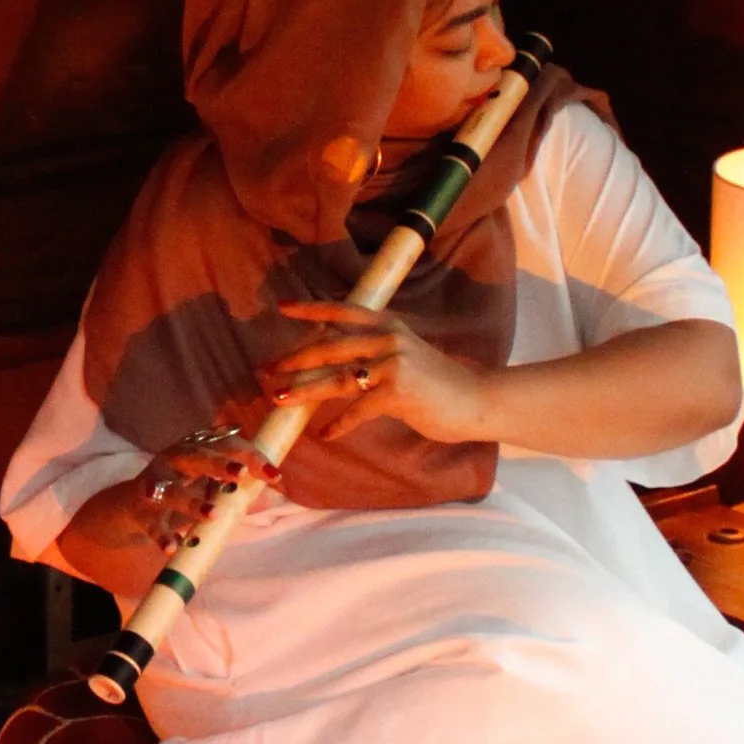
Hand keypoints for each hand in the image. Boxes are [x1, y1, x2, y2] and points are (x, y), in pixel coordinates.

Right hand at [134, 429, 270, 544]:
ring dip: (193, 503)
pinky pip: (153, 524)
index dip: (251, 457)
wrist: (132, 504)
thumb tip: (275, 489)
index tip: (274, 475)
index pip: (227, 445)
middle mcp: (174, 460)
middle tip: (239, 474)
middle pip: (196, 457)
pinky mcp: (142, 513)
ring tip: (213, 514)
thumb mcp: (209, 480)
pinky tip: (172, 547)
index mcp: (196, 448)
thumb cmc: (182, 488)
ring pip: (173, 491)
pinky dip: (163, 536)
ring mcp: (155, 485)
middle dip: (218, 465)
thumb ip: (237, 484)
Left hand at [271, 299, 496, 443]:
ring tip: (279, 398)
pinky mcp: (397, 392)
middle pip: (330, 346)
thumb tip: (335, 362)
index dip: (312, 309)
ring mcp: (393, 364)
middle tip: (267, 369)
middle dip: (295, 359)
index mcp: (388, 325)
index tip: (283, 309)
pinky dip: (339, 424)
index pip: (343, 311)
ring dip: (304, 390)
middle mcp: (388, 339)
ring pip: (337, 377)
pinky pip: (357, 410)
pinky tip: (326, 433)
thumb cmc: (437, 383)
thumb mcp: (406, 355)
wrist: (475, 400)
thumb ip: (375, 353)